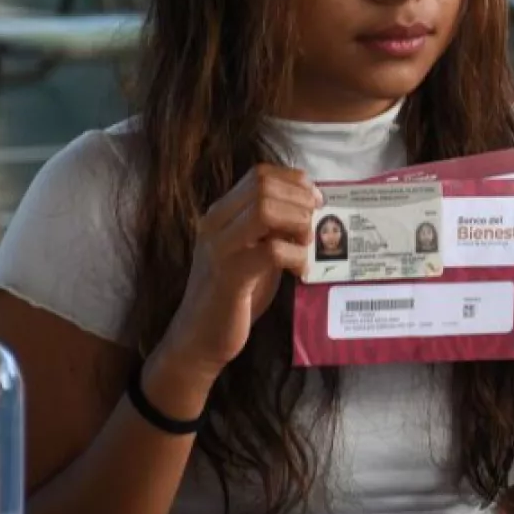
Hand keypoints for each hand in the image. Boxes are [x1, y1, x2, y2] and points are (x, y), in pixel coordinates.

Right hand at [156, 165, 318, 384]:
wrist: (199, 339)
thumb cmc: (233, 296)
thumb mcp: (254, 252)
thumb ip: (273, 229)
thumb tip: (311, 209)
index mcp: (221, 214)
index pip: (259, 174)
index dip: (294, 180)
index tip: (314, 200)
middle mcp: (215, 224)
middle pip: (264, 186)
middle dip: (300, 200)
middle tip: (315, 223)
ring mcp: (220, 249)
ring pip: (266, 210)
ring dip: (297, 223)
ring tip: (306, 244)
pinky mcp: (230, 276)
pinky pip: (272, 251)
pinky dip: (297, 256)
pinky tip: (300, 271)